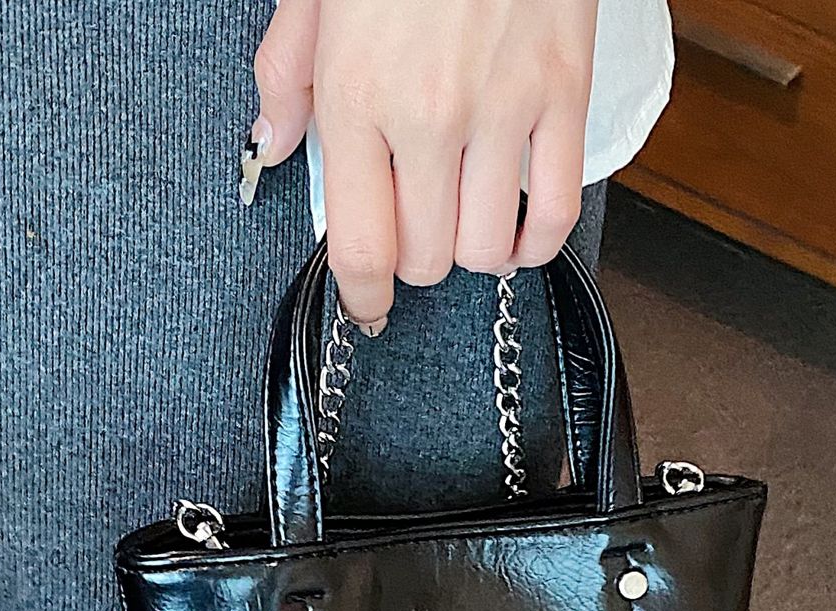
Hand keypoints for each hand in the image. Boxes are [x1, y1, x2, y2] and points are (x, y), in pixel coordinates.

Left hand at [251, 0, 598, 330]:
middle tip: (414, 227)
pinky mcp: (564, 96)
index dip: (361, 296)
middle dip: (416, 259)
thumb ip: (287, 77)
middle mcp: (429, 115)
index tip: (366, 308)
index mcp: (359, 95)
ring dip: (472, 251)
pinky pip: (555, 213)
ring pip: (487, 251)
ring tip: (464, 219)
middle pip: (426, 259)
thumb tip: (271, 146)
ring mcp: (504, 110)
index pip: (358, 245)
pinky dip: (535, 241)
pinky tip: (517, 230)